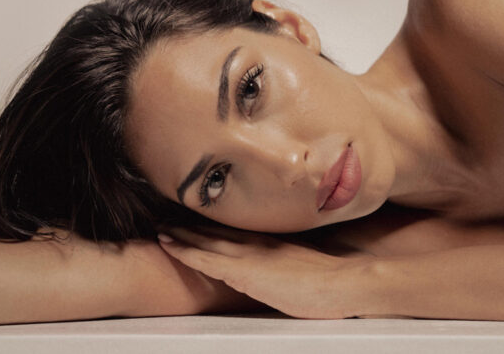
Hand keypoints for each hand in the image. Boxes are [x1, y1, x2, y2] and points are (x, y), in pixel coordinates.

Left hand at [157, 224, 377, 318]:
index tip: (197, 222)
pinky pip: (206, 259)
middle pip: (217, 233)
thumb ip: (293, 263)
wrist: (342, 281)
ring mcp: (249, 255)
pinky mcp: (243, 271)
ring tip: (161, 230)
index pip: (236, 233)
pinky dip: (186, 251)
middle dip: (192, 229)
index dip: (214, 227)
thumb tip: (289, 268)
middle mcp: (257, 244)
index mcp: (273, 243)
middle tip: (168, 221)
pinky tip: (169, 245)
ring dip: (182, 236)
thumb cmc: (333, 280)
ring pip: (206, 242)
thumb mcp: (309, 267)